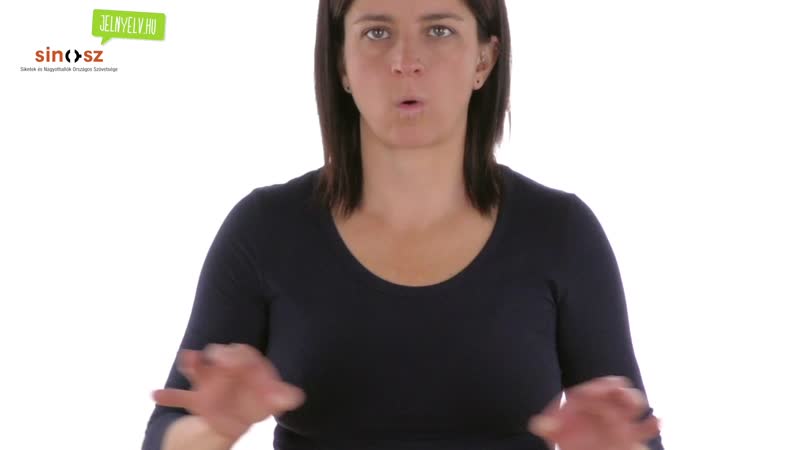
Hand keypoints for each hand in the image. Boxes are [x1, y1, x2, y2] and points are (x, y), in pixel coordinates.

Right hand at [152, 343, 305, 440]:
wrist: (237, 417)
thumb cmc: (258, 401)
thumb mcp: (271, 400)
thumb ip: (282, 397)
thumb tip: (297, 397)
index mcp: (246, 366)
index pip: (244, 353)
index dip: (241, 354)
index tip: (237, 358)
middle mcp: (226, 369)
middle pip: (220, 355)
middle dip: (217, 354)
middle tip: (212, 355)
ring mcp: (209, 384)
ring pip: (198, 369)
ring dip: (192, 363)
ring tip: (186, 358)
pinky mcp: (196, 401)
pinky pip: (180, 397)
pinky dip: (168, 395)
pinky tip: (155, 394)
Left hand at [527, 376, 660, 449]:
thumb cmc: (570, 442)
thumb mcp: (556, 434)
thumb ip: (549, 428)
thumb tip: (537, 425)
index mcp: (584, 403)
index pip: (591, 390)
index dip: (594, 387)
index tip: (595, 389)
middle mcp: (603, 407)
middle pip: (613, 391)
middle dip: (617, 389)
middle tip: (619, 390)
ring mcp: (619, 420)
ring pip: (631, 403)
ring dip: (634, 400)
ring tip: (634, 403)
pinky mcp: (631, 436)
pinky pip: (645, 428)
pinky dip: (653, 423)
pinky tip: (657, 420)